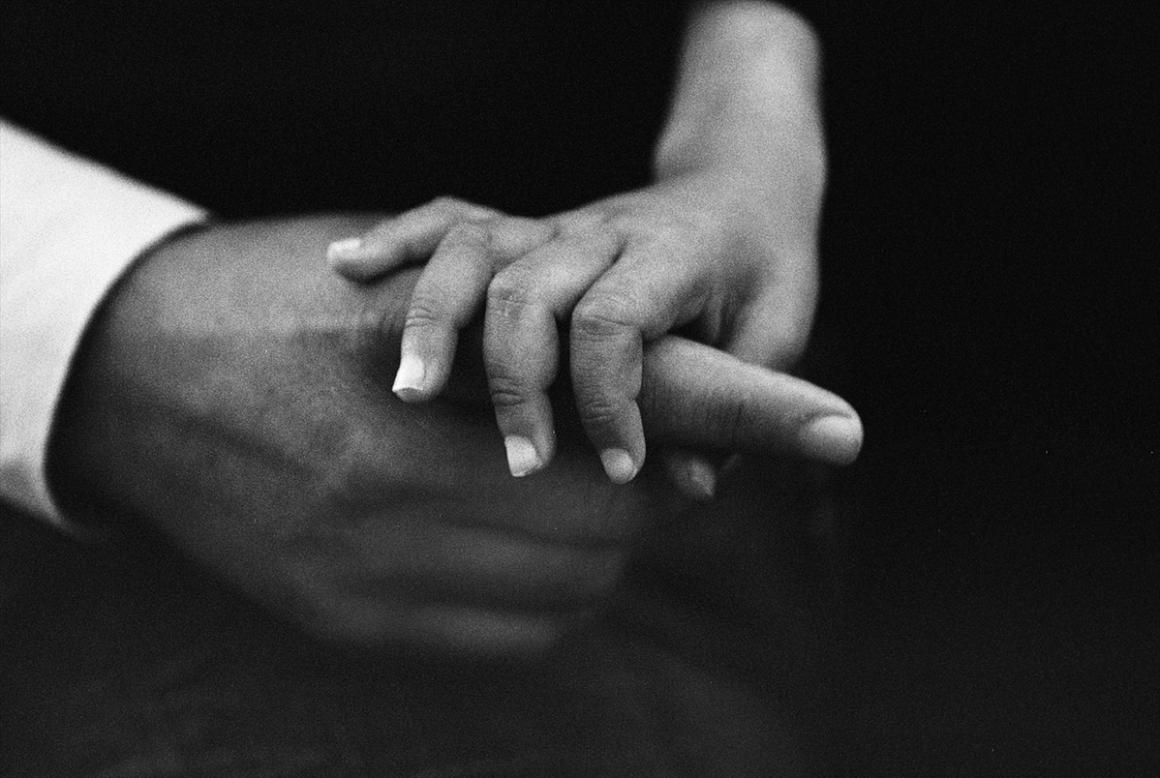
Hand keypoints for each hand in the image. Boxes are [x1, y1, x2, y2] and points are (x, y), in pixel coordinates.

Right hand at [46, 216, 856, 655]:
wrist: (156, 377)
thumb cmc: (299, 318)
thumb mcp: (425, 304)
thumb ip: (539, 366)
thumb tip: (657, 453)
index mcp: (451, 383)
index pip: (640, 404)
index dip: (746, 413)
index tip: (837, 422)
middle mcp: (418, 485)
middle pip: (612, 521)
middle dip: (629, 494)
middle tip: (604, 462)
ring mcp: (380, 566)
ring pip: (569, 587)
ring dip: (583, 548)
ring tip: (535, 497)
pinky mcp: (352, 620)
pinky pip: (506, 635)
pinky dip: (534, 599)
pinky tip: (497, 549)